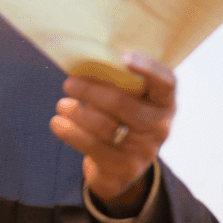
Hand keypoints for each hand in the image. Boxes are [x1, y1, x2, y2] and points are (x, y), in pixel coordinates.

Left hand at [49, 50, 175, 208]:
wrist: (119, 168)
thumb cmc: (119, 119)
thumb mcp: (124, 99)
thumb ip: (113, 82)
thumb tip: (82, 62)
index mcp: (164, 101)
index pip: (165, 82)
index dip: (147, 67)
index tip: (123, 55)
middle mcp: (160, 125)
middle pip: (121, 102)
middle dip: (89, 91)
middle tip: (68, 84)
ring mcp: (145, 149)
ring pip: (103, 125)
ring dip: (76, 112)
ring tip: (62, 104)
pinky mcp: (125, 167)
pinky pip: (92, 146)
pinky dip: (70, 131)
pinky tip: (57, 122)